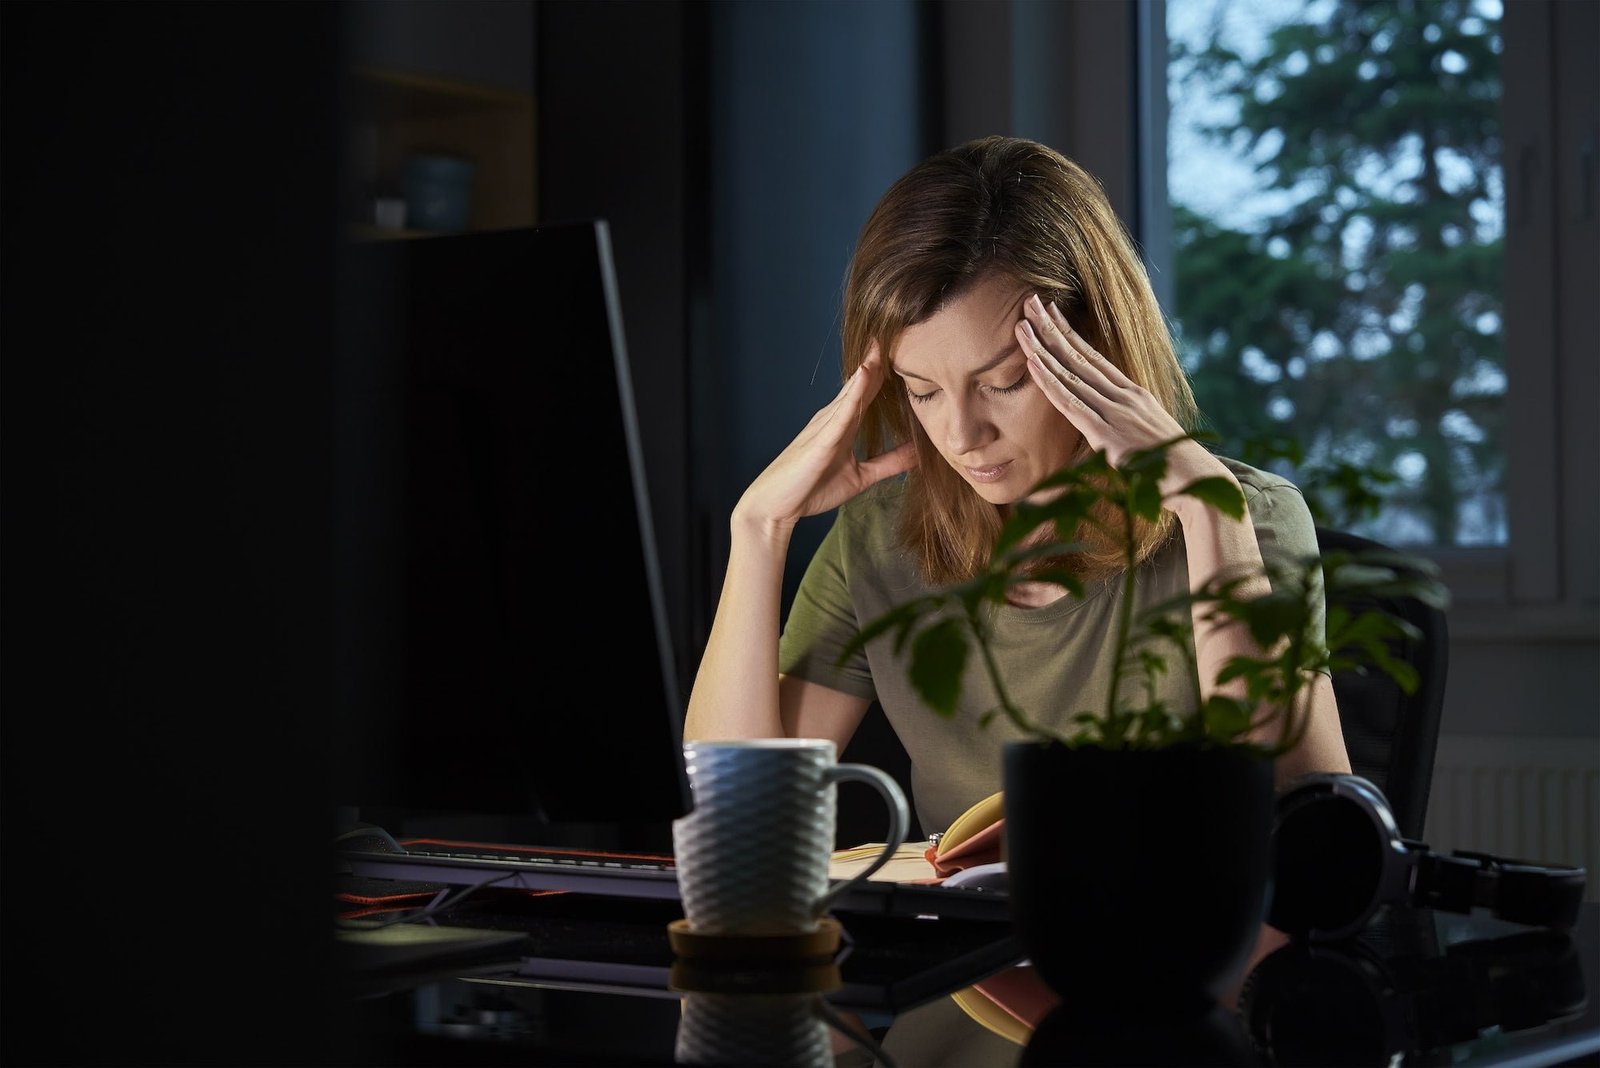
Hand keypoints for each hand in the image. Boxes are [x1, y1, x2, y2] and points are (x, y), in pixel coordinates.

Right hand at [734, 345, 917, 533]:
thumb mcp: (861, 476)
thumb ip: (890, 463)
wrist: (776, 506)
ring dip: (868, 367)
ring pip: (851, 391)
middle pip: (861, 383)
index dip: (885, 371)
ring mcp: (825, 426)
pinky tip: (865, 374)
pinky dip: (853, 393)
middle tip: (896, 330)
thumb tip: (920, 453)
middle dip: (878, 359)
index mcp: (843, 425)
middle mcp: (833, 418)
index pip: (868, 392)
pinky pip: (840, 413)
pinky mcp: (820, 440)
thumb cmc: (812, 489)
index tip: (905, 348)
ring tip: (883, 343)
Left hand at [1017, 294, 1227, 500]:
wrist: (1196, 479)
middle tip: (1030, 302)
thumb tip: (1114, 429)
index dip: (1070, 333)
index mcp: (1133, 394)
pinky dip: (1049, 382)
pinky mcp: (1106, 433)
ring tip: (1022, 325)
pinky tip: (1032, 363)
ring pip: (1069, 374)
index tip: (1052, 312)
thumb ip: (1127, 426)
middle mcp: (1123, 396)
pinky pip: (1070, 403)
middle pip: (1078, 356)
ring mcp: (1115, 411)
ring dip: (1043, 348)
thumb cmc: (1173, 466)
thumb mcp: (1148, 437)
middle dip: (1052, 328)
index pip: (1093, 357)